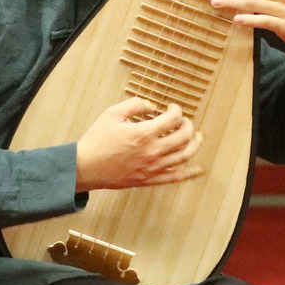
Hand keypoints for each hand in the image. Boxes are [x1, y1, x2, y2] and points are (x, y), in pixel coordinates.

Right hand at [74, 97, 203, 191]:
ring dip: (195, 145)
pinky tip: (198, 169)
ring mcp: (152, 167)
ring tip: (197, 138)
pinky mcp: (149, 180)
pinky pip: (175, 177)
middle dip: (188, 125)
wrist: (85, 167)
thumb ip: (134, 105)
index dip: (177, 110)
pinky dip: (190, 173)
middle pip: (184, 136)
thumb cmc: (97, 140)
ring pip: (184, 156)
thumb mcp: (112, 114)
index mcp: (144, 133)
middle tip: (184, 121)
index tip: (173, 108)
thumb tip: (152, 106)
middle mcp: (152, 151)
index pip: (173, 119)